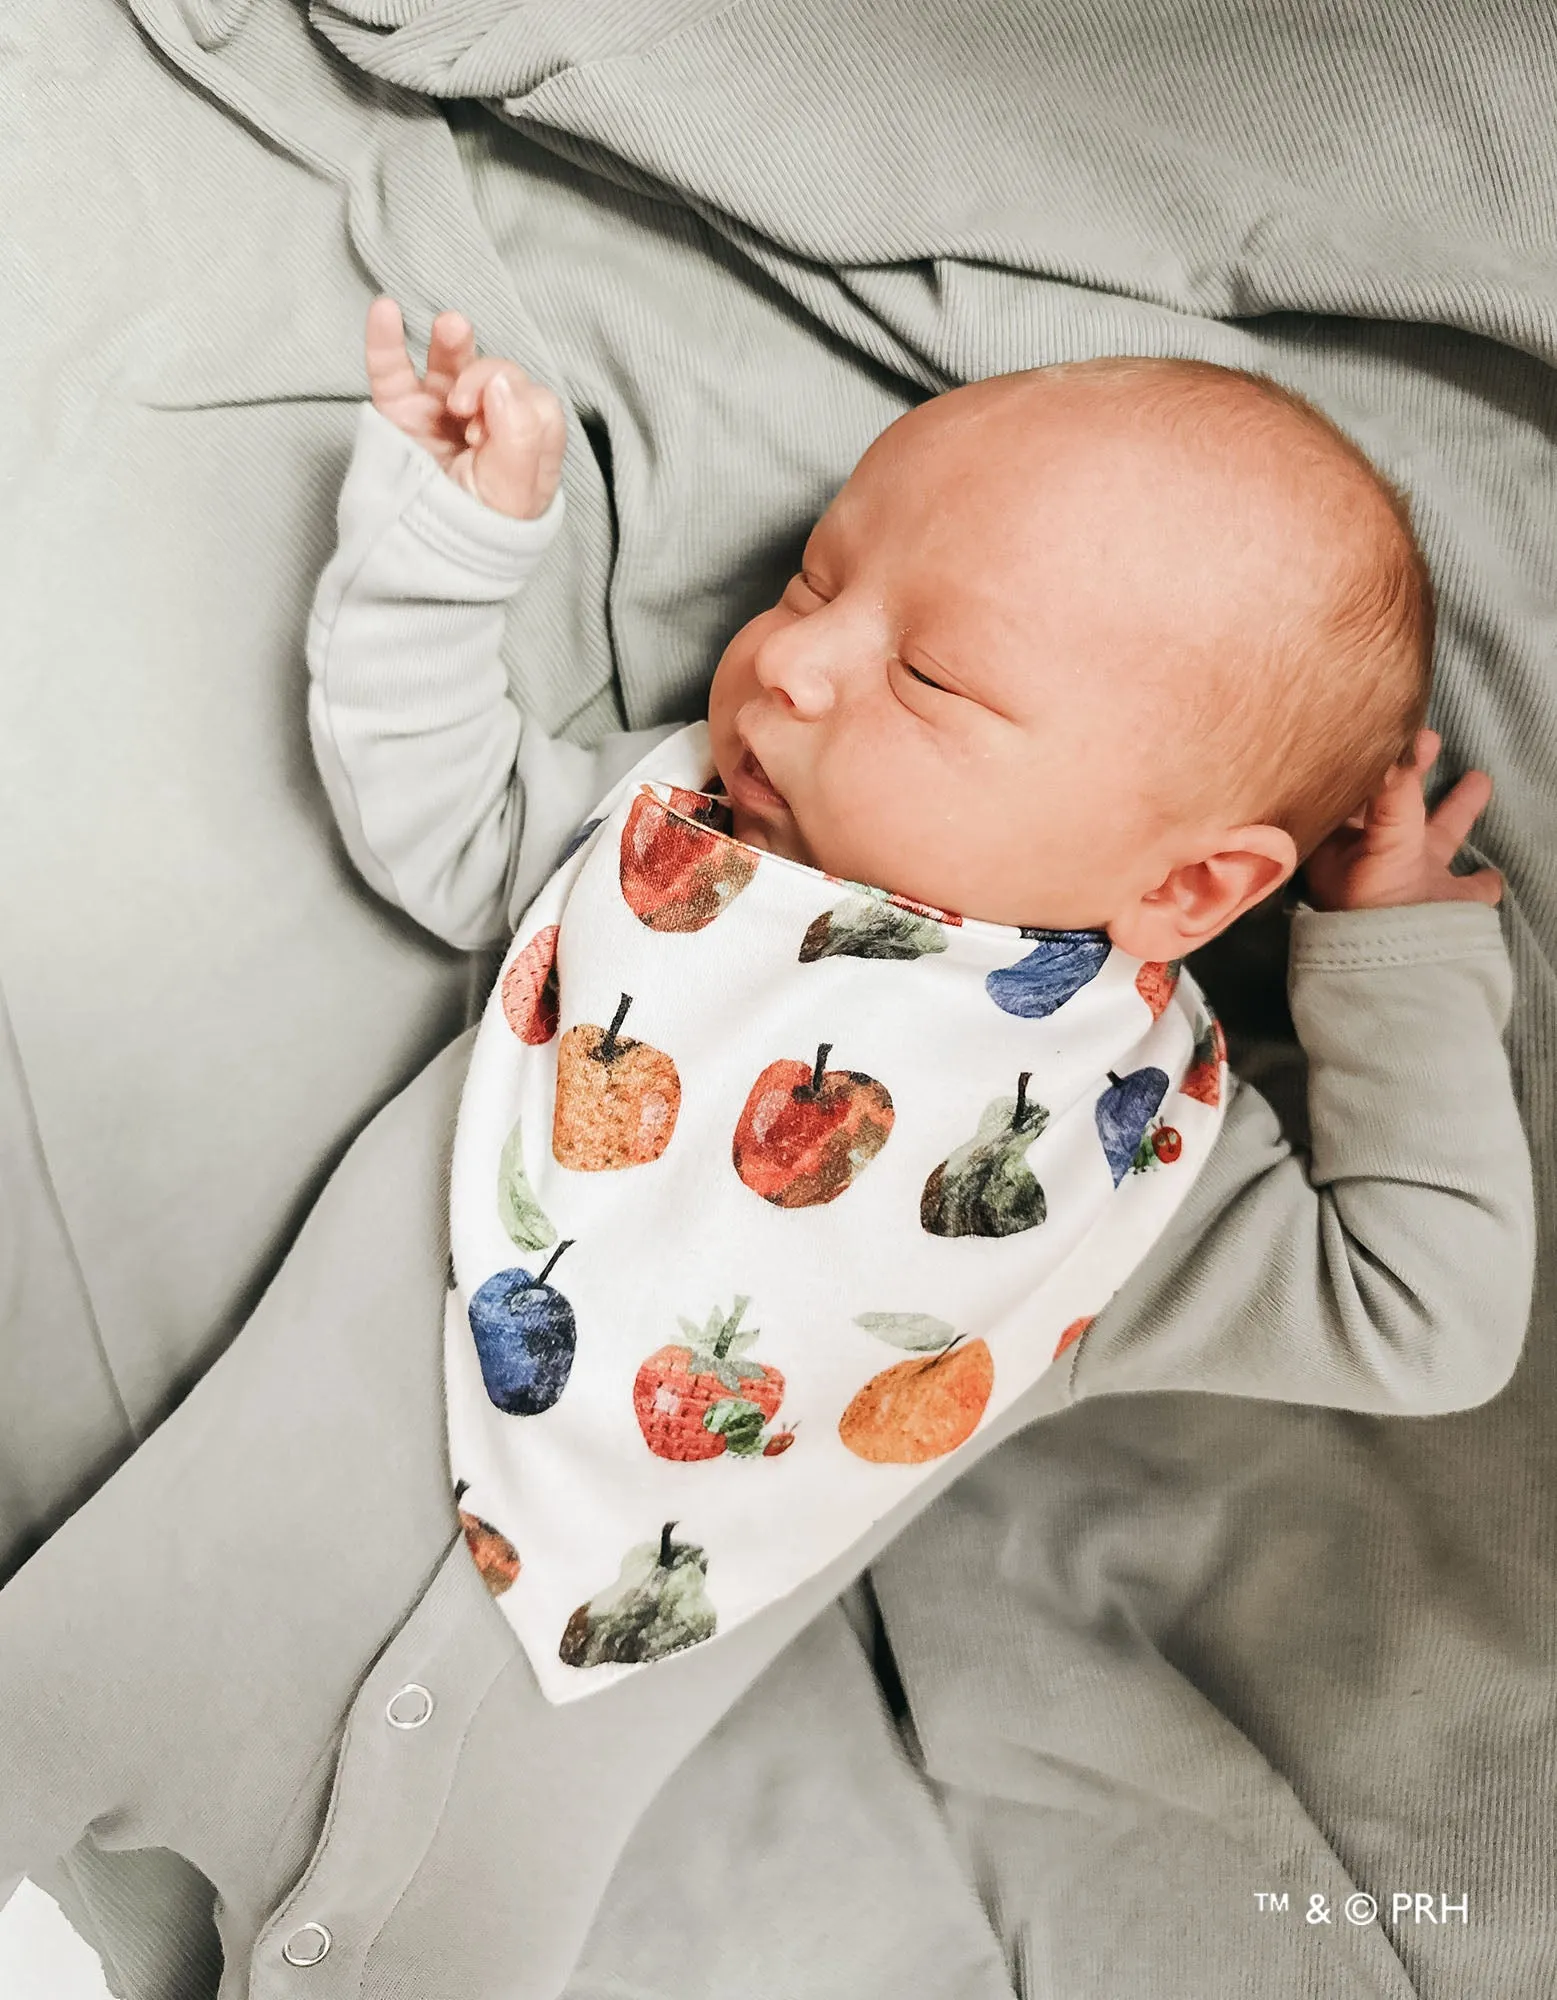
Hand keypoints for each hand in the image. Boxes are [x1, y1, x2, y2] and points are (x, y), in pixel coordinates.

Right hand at [364, 297, 565, 519]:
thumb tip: (500, 382)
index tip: (485, 434)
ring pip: (450, 363)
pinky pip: (392, 370)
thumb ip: (521, 437)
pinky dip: (386, 339)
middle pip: (494, 374)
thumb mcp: (513, 493)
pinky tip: (385, 311)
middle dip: (484, 376)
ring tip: (451, 327)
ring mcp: (442, 415)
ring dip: (452, 341)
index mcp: (524, 442)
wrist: (426, 561)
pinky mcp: (402, 414)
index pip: (532, 399)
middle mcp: (487, 423)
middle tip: (465, 407)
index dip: (513, 403)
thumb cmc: (479, 533)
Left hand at [1302, 729, 1502, 911]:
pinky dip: (1484, 879)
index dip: (1372, 762)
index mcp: (1347, 845)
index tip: (1392, 728)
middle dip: (1413, 775)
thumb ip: (1394, 790)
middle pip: (1397, 808)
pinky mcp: (1451, 909)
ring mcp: (1416, 886)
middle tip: (1431, 738)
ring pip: (1441, 838)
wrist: (1403, 973)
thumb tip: (1403, 741)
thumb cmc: (1375, 905)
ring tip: (1479, 778)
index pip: (1356, 792)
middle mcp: (1379, 861)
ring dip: (1458, 809)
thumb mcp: (1381, 838)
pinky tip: (1492, 872)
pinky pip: (1472, 888)